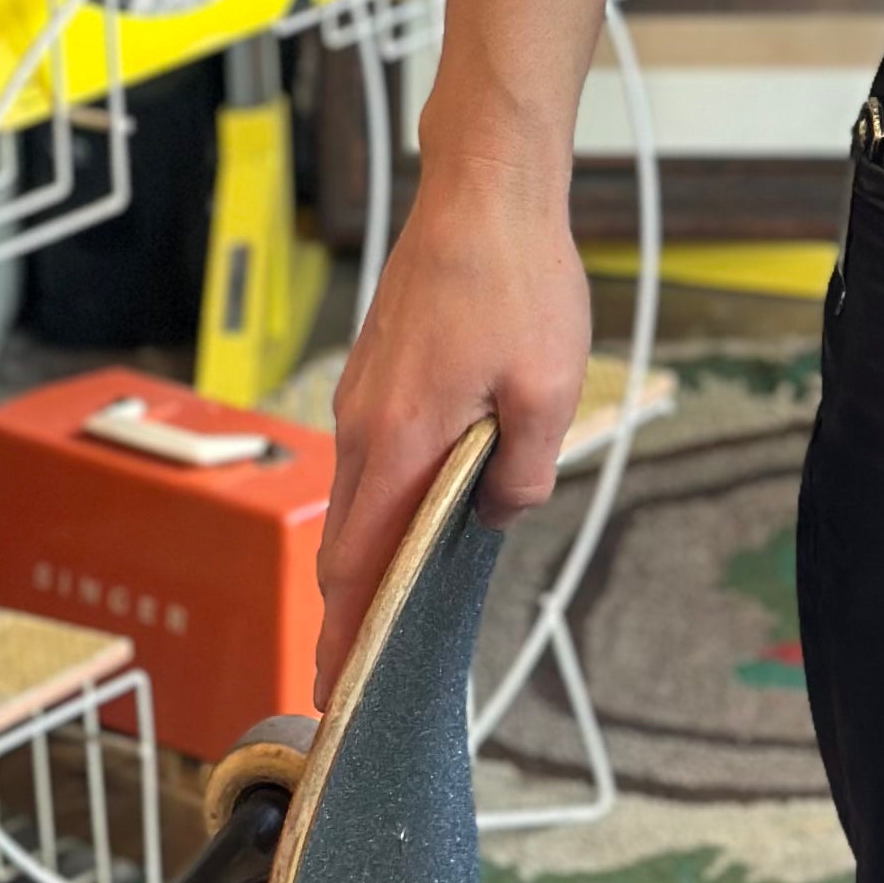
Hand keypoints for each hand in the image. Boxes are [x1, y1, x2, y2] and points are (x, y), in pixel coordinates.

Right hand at [313, 156, 590, 700]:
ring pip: (358, 494)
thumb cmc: (517, 279)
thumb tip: (496, 512)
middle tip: (361, 670)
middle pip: (346, 542)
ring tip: (398, 597)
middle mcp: (364, 424)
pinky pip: (370, 451)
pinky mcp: (375, 368)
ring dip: (371, 548)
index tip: (334, 692)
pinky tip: (423, 500)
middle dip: (351, 610)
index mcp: (400, 440)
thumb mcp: (549, 388)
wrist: (483, 189)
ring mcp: (362, 393)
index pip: (358, 566)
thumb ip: (524, 473)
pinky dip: (383, 493)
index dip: (346, 637)